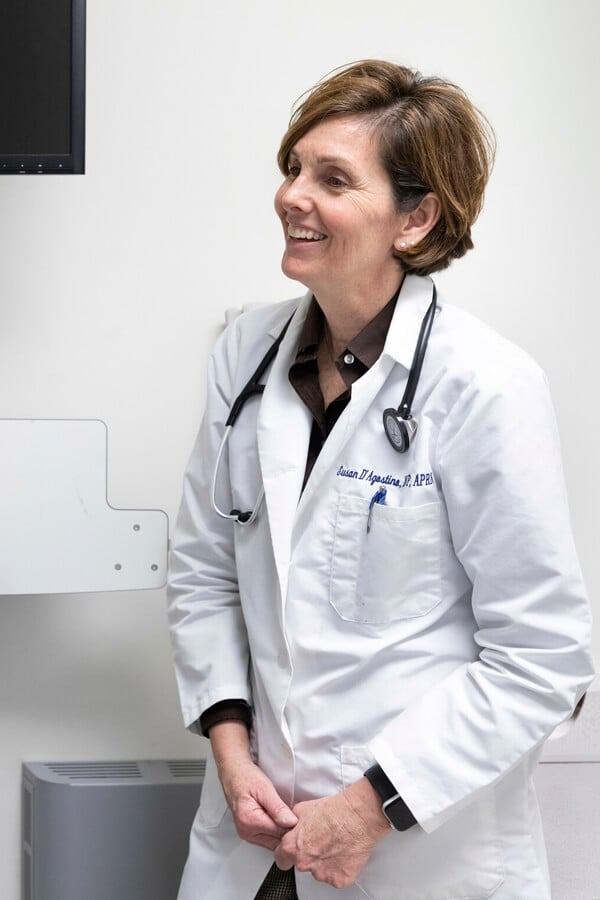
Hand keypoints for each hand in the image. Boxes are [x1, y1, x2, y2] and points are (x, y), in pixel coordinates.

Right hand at [210, 721, 297, 850]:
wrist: (234, 773)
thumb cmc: (246, 777)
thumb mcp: (265, 788)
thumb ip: (278, 808)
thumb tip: (291, 822)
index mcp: (249, 821)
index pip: (279, 832)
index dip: (292, 823)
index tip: (299, 814)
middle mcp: (246, 831)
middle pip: (276, 840)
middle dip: (287, 828)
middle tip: (295, 813)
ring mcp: (247, 833)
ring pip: (273, 842)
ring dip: (282, 830)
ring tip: (286, 814)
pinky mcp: (249, 832)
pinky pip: (268, 838)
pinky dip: (276, 830)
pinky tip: (279, 818)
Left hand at [274, 778, 390, 888]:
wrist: (358, 816)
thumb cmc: (334, 811)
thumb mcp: (303, 808)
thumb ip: (291, 822)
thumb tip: (289, 826)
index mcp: (292, 847)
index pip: (281, 858)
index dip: (288, 851)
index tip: (295, 848)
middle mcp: (305, 864)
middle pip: (301, 864)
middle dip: (309, 854)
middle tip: (321, 839)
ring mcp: (322, 874)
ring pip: (319, 871)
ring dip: (325, 861)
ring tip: (335, 843)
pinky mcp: (339, 880)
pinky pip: (336, 876)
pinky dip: (339, 867)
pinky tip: (344, 851)